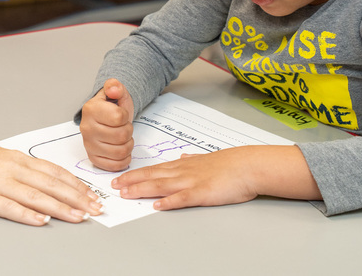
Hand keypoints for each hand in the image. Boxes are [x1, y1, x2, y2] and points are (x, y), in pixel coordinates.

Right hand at [0, 139, 103, 225]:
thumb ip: (19, 166)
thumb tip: (42, 177)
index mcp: (15, 158)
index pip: (53, 171)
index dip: (75, 184)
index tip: (91, 195)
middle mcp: (10, 167)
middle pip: (50, 184)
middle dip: (76, 198)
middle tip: (95, 210)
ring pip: (35, 195)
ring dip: (60, 207)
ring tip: (78, 217)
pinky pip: (8, 206)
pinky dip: (27, 214)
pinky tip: (41, 220)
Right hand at [79, 78, 133, 170]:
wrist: (104, 118)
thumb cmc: (111, 106)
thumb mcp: (116, 91)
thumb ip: (115, 86)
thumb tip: (113, 89)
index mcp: (91, 109)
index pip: (119, 117)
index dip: (125, 116)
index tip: (120, 114)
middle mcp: (86, 128)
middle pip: (122, 136)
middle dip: (128, 130)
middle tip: (123, 127)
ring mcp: (89, 144)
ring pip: (121, 151)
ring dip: (127, 145)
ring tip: (122, 137)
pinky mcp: (93, 158)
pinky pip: (115, 165)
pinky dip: (124, 159)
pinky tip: (121, 149)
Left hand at [111, 145, 319, 209]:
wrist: (248, 165)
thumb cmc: (230, 164)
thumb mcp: (207, 158)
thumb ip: (193, 159)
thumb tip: (184, 156)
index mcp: (184, 166)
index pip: (154, 169)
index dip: (135, 174)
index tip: (120, 177)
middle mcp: (183, 172)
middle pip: (152, 176)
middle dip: (131, 181)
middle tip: (114, 185)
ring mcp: (191, 182)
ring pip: (161, 186)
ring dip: (142, 190)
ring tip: (126, 194)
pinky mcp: (203, 193)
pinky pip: (182, 199)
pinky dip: (169, 202)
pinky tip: (157, 205)